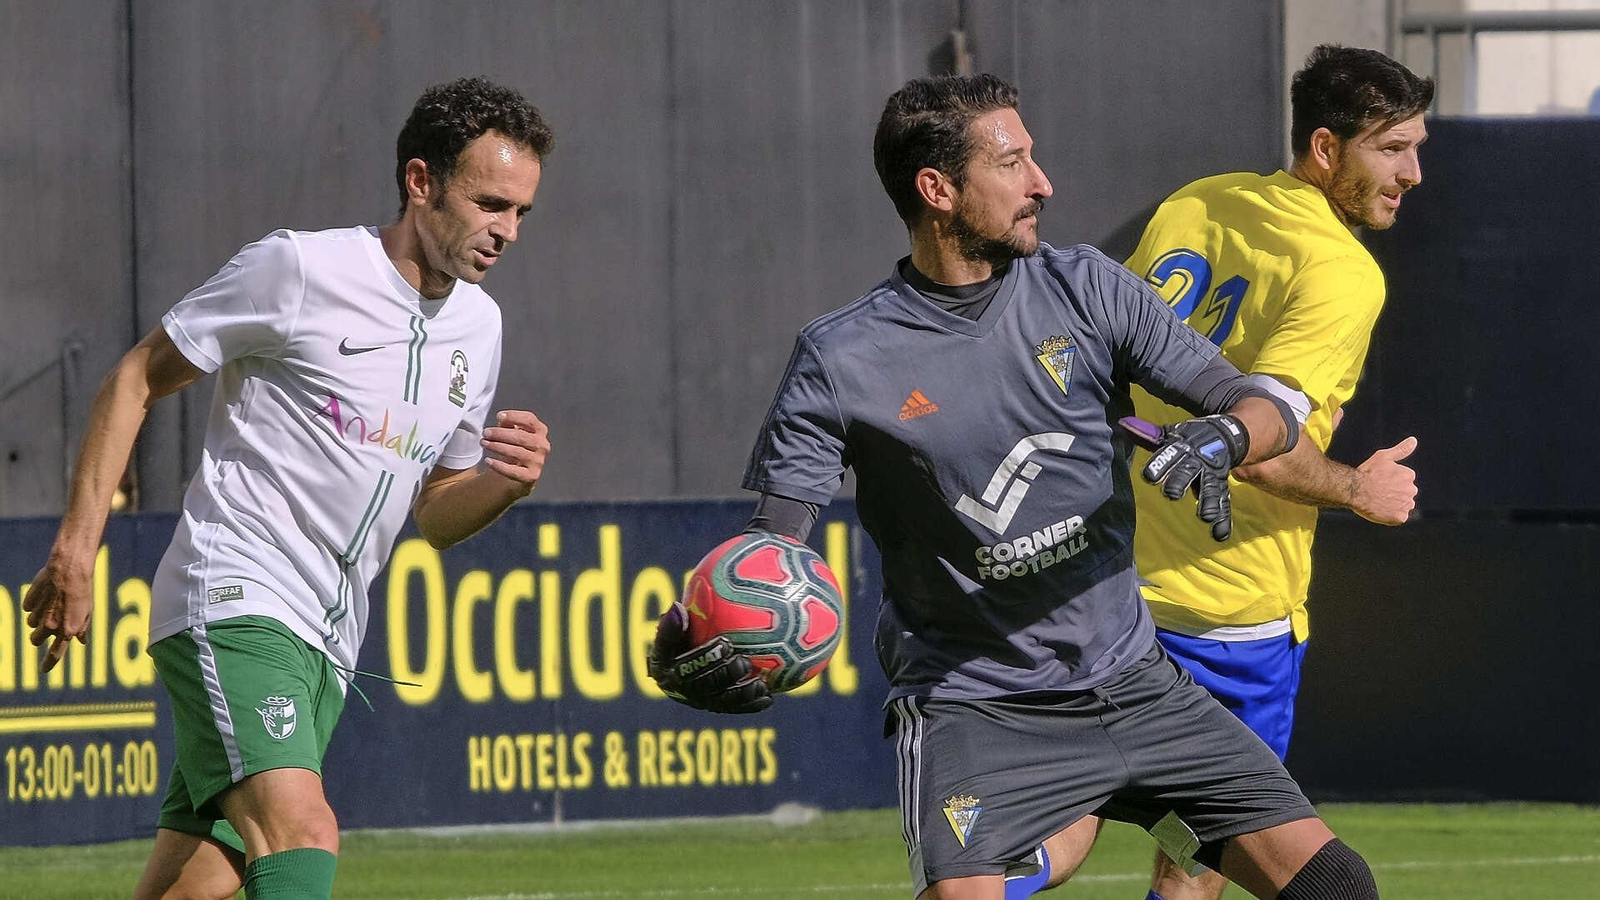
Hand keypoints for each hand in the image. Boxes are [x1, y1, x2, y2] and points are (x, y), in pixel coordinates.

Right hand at [22, 561, 92, 673]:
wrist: (70, 570)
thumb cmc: (83, 591)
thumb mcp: (88, 612)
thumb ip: (82, 628)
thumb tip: (81, 641)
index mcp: (67, 630)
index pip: (55, 653)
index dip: (49, 663)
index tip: (44, 670)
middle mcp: (51, 626)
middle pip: (35, 640)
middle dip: (38, 636)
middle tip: (46, 626)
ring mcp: (38, 614)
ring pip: (31, 623)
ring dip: (37, 618)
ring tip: (51, 603)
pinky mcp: (30, 603)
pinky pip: (28, 608)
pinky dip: (34, 604)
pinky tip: (45, 593)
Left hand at [481, 410, 548, 494]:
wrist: (519, 471)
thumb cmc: (515, 446)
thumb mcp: (512, 432)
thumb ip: (508, 424)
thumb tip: (502, 419)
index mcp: (540, 430)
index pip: (530, 420)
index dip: (514, 416)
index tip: (499, 416)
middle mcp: (542, 445)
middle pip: (522, 437)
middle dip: (501, 434)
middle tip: (486, 433)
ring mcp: (538, 461)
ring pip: (517, 452)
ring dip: (497, 447)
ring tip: (484, 443)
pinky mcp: (532, 476)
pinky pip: (514, 471)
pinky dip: (499, 465)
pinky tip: (488, 461)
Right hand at [647, 603, 771, 713]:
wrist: (686, 653)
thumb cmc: (682, 631)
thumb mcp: (674, 625)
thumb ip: (675, 620)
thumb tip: (677, 608)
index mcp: (665, 669)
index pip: (684, 666)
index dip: (706, 657)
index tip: (726, 643)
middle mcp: (679, 690)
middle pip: (704, 687)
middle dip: (726, 675)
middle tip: (744, 661)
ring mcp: (698, 701)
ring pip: (721, 701)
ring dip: (742, 693)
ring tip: (760, 683)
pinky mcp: (715, 706)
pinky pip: (734, 708)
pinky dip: (751, 704)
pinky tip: (768, 696)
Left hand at [1123, 414, 1248, 541]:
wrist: (1224, 435)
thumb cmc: (1188, 439)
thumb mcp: (1169, 434)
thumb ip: (1148, 434)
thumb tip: (1123, 424)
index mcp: (1182, 449)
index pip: (1168, 456)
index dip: (1159, 466)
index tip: (1150, 477)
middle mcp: (1197, 463)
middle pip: (1188, 473)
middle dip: (1180, 483)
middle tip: (1172, 494)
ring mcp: (1211, 476)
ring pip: (1210, 490)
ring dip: (1208, 503)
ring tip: (1205, 517)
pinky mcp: (1221, 487)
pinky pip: (1224, 504)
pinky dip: (1223, 520)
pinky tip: (1220, 535)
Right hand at [1352, 436, 1417, 524]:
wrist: (1355, 489)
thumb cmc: (1367, 472)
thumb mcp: (1383, 456)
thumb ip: (1401, 450)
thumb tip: (1414, 440)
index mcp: (1409, 475)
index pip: (1405, 480)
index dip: (1391, 481)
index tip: (1380, 481)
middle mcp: (1411, 490)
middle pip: (1405, 493)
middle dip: (1395, 493)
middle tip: (1379, 492)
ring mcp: (1406, 504)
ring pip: (1403, 505)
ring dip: (1394, 505)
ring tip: (1379, 501)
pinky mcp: (1399, 517)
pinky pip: (1399, 517)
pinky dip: (1391, 516)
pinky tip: (1380, 510)